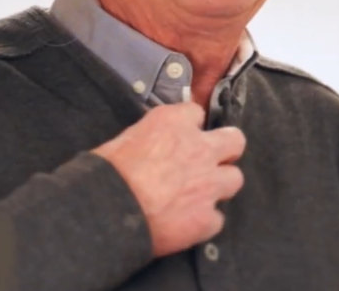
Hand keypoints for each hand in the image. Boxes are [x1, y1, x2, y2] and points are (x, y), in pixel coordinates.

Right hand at [92, 102, 245, 256]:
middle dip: (226, 150)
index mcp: (174, 123)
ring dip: (219, 186)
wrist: (105, 211)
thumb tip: (150, 148)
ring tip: (199, 197)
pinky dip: (204, 222)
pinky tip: (188, 225)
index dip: (190, 126)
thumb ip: (148, 139)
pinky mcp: (207, 218)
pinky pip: (216, 219)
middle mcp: (199, 149)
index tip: (182, 137)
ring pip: (234, 179)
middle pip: (235, 140)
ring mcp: (209, 184)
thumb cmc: (103, 173)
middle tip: (209, 162)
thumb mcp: (122, 140)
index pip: (196, 113)